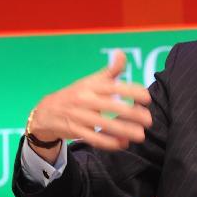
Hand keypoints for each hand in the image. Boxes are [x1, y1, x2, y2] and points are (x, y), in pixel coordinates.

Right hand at [29, 51, 152, 160]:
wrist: (47, 111)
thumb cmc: (76, 94)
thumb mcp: (90, 81)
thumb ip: (110, 71)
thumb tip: (122, 53)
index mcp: (91, 85)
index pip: (113, 86)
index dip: (131, 91)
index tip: (146, 97)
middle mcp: (84, 99)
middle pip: (110, 106)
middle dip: (131, 113)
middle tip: (148, 120)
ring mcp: (78, 116)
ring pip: (103, 124)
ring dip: (123, 130)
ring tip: (140, 135)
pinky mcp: (75, 131)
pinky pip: (93, 138)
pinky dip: (108, 142)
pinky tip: (122, 143)